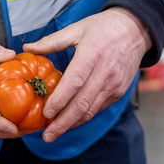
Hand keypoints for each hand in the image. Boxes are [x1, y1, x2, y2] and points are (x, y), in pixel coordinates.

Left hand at [23, 7, 151, 141]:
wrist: (136, 29)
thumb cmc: (104, 27)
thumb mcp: (77, 28)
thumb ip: (51, 41)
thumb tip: (27, 48)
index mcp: (91, 55)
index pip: (74, 83)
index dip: (60, 101)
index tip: (46, 113)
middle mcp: (104, 73)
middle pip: (82, 104)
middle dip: (63, 123)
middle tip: (47, 136)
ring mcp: (113, 84)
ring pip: (91, 110)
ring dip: (72, 124)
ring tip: (55, 132)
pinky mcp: (118, 91)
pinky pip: (98, 108)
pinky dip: (83, 117)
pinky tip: (70, 121)